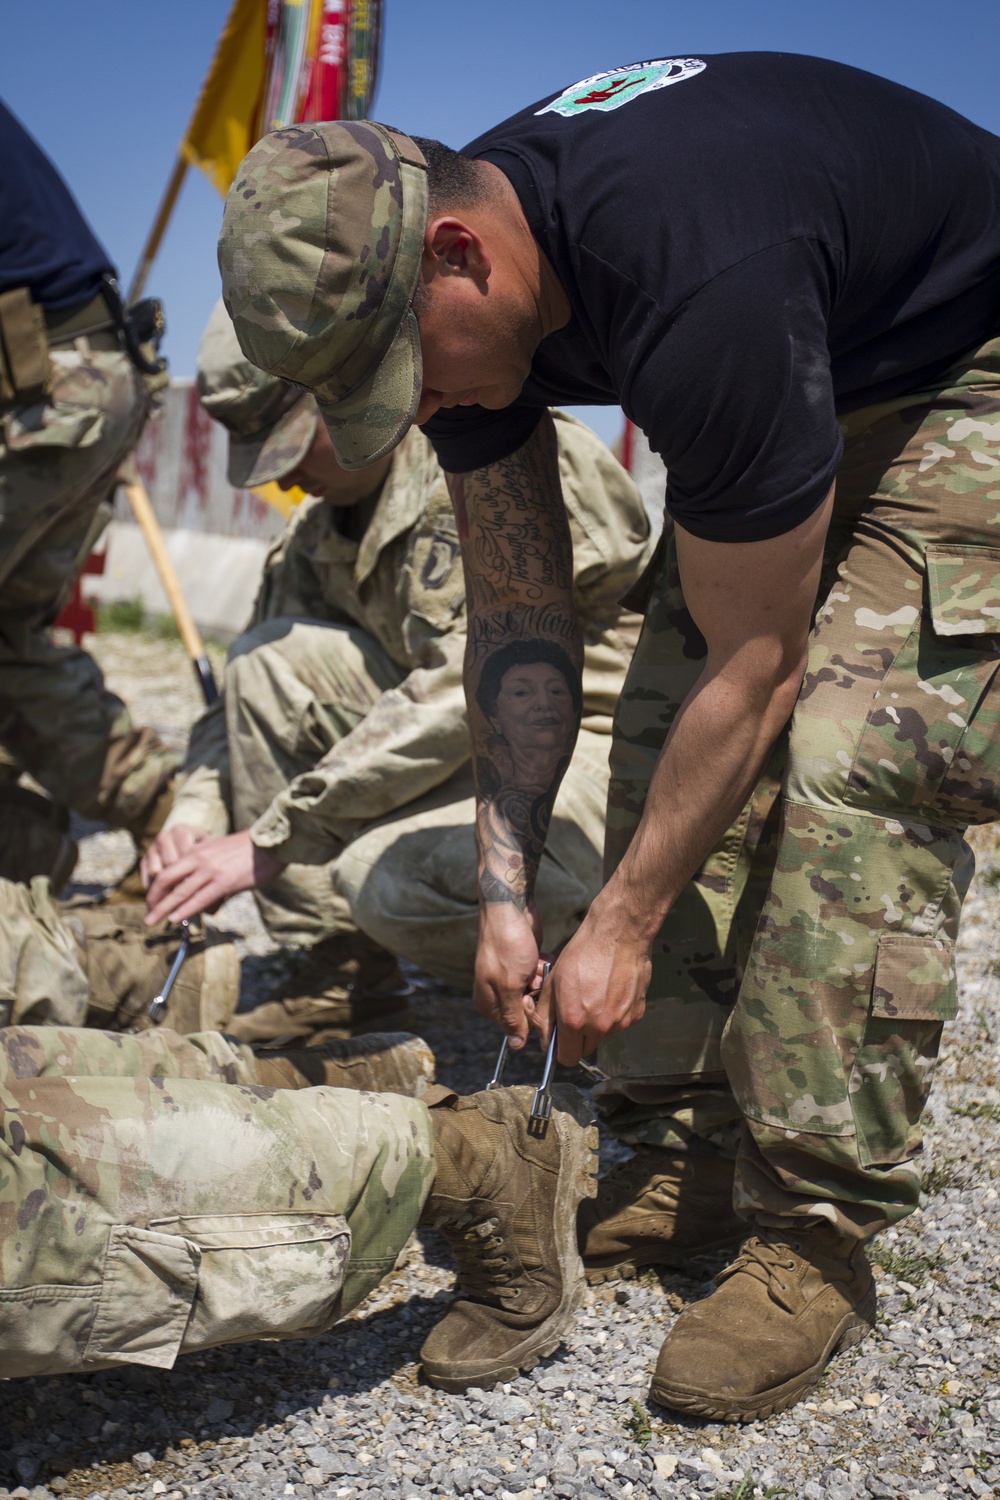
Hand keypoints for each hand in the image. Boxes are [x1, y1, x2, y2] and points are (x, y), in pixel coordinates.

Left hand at [143, 829, 284, 925]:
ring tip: (152, 920)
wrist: (269, 845)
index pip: (168, 869)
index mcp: (197, 852)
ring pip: (180, 891)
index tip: (151, 901)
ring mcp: (211, 870)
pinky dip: (185, 909)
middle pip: (167, 879)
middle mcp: (200, 859)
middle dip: (154, 898)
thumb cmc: (248, 853)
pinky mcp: (224, 881)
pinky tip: (175, 918)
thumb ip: (208, 874)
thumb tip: (204, 902)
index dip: (156, 887)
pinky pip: (200, 898)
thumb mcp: (220, 856)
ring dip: (163, 908)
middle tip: (147, 914)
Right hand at [474, 901, 547, 1049]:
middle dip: (536, 995)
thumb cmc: (506, 946)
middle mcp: (498, 993)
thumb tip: (516, 1046)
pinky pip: (541, 977)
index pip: (515, 1027)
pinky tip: (540, 957)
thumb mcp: (509, 986)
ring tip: (535, 963)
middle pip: (528, 1010)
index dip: (529, 1016)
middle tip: (532, 977)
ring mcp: (512, 978)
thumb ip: (513, 1018)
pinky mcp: (524, 964)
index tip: (531, 997)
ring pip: (537, 993)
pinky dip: (544, 968)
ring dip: (541, 980)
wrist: (510, 908)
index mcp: (488, 1002)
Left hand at [535, 893, 651, 1066]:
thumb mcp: (553, 981)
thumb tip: (545, 1037)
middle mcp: (600, 1026)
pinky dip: (615, 1012)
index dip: (561, 1049)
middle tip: (577, 1010)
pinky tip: (612, 988)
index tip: (561, 1037)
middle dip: (579, 1036)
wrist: (619, 934)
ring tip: (596, 992)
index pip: (567, 1058)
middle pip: (586, 1048)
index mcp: (575, 1020)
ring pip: (604, 1034)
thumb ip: (546, 1014)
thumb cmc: (584, 952)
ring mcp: (622, 1021)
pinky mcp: (637, 1013)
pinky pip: (621, 1021)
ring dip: (598, 1022)